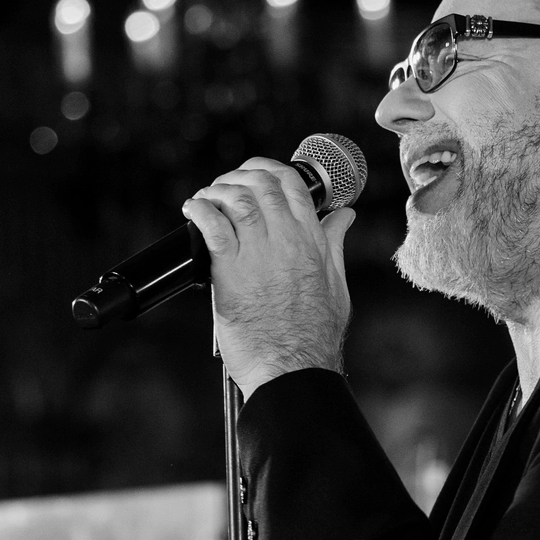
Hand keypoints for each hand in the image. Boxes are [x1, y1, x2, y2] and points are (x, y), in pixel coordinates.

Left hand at [182, 158, 353, 398]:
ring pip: (235, 198)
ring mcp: (257, 254)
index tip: (256, 176)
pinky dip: (200, 209)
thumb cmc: (314, 337)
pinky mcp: (230, 272)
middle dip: (239, 177)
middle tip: (226, 189)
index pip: (292, 184)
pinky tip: (194, 210)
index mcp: (312, 241)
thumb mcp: (336, 285)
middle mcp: (286, 241)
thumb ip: (335, 244)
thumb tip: (345, 216)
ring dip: (217, 191)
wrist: (292, 369)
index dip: (270, 170)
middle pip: (261, 184)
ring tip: (208, 200)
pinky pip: (212, 225)